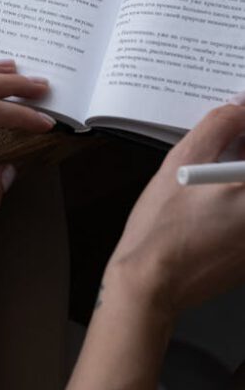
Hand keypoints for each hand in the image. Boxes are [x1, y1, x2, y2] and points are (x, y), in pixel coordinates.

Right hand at [107, 103, 244, 319]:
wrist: (153, 282)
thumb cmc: (163, 226)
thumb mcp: (184, 160)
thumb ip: (218, 125)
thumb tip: (239, 107)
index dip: (244, 125)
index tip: (236, 118)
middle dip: (241, 149)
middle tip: (227, 137)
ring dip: (239, 170)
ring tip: (214, 170)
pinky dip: (235, 196)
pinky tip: (213, 197)